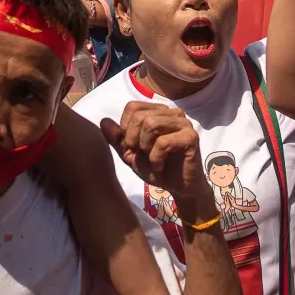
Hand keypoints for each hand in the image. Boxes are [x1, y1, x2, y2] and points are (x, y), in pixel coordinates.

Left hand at [100, 103, 212, 217]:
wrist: (178, 188)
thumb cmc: (156, 167)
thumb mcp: (131, 154)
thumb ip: (117, 139)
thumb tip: (103, 121)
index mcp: (158, 112)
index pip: (133, 106)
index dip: (125, 127)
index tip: (131, 146)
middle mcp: (172, 113)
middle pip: (140, 116)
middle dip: (134, 139)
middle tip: (141, 155)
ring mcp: (183, 123)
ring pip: (152, 124)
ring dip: (145, 147)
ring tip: (151, 159)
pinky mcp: (191, 137)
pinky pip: (163, 142)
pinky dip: (156, 158)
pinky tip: (159, 166)